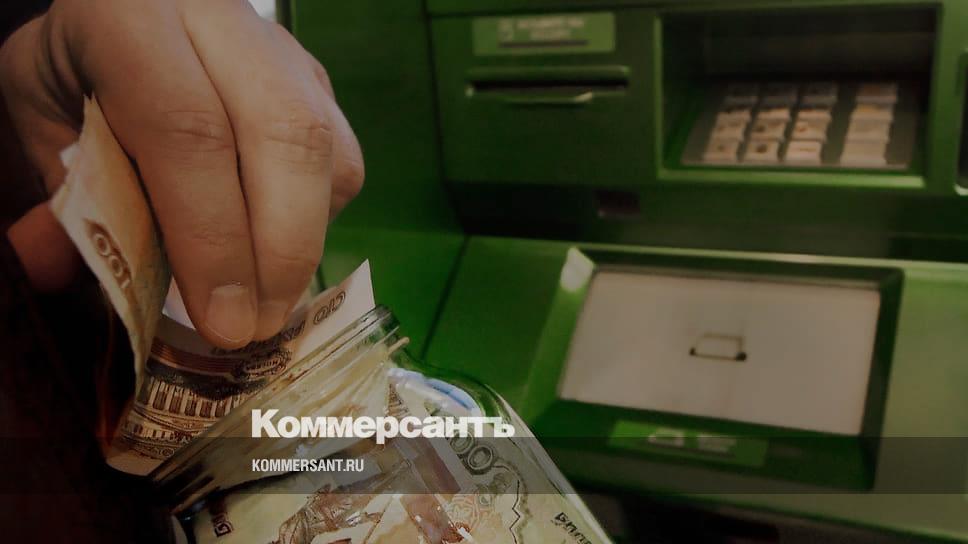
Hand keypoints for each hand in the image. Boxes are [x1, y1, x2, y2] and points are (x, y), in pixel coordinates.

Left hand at [1, 0, 363, 347]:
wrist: (140, 6)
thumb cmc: (85, 66)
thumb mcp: (44, 112)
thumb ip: (62, 189)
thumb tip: (55, 273)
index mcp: (134, 19)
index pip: (190, 131)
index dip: (212, 237)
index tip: (222, 323)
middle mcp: (227, 24)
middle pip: (286, 137)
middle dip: (280, 250)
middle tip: (259, 325)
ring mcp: (286, 53)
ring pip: (328, 151)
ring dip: (306, 242)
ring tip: (269, 300)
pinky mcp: (320, 83)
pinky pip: (343, 160)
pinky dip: (319, 221)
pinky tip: (279, 246)